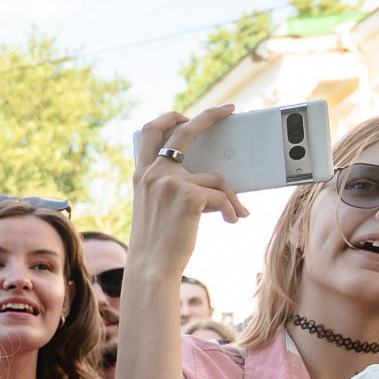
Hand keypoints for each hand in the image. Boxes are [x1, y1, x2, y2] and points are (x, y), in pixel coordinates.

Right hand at [128, 107, 248, 281]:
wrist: (151, 268)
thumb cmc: (158, 242)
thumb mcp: (158, 207)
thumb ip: (173, 186)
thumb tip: (215, 178)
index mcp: (142, 174)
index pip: (152, 131)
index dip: (170, 118)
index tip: (186, 115)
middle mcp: (153, 173)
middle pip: (183, 131)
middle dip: (208, 116)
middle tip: (228, 110)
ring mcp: (170, 182)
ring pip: (216, 177)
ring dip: (230, 196)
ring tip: (236, 212)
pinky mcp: (188, 195)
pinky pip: (222, 196)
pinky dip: (232, 210)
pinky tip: (231, 221)